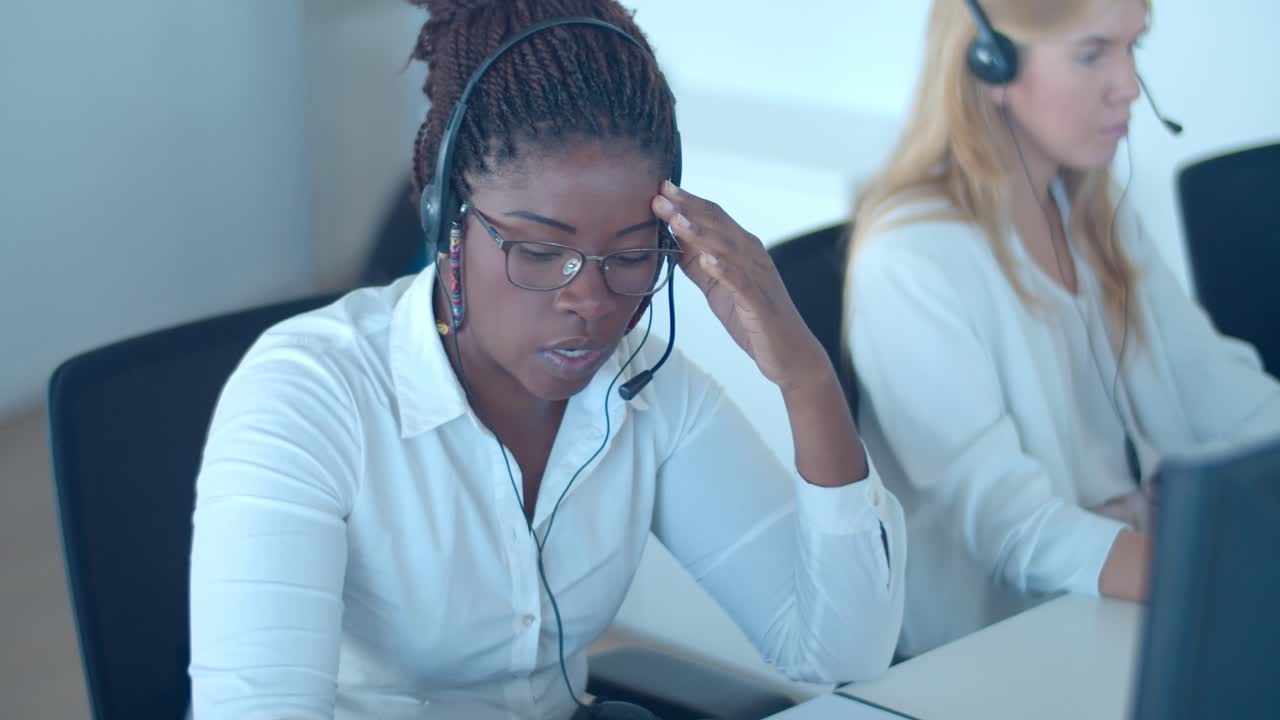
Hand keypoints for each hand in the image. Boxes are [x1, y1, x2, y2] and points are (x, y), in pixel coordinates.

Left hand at [651, 180, 828, 390]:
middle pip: (719, 225)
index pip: (713, 217)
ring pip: (728, 249)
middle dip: (688, 209)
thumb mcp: (716, 287)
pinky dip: (725, 270)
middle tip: (660, 196)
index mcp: (742, 249)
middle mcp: (752, 257)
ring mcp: (758, 278)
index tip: (661, 188)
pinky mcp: (759, 304)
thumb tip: (670, 242)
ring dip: (701, 233)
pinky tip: (707, 260)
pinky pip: (742, 283)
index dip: (688, 202)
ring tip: (676, 220)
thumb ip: (697, 264)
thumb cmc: (753, 318)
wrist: (789, 353)